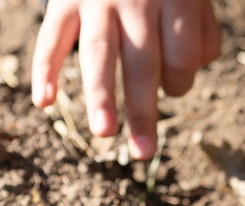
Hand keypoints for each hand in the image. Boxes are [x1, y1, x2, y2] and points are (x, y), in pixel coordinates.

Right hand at [32, 0, 220, 159]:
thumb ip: (200, 30)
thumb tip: (180, 82)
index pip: (183, 57)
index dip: (181, 81)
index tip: (173, 86)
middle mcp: (136, 0)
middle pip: (142, 64)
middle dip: (143, 111)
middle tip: (144, 151)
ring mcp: (98, 1)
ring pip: (99, 54)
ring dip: (100, 96)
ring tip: (104, 133)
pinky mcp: (66, 2)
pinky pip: (52, 38)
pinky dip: (45, 70)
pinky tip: (44, 102)